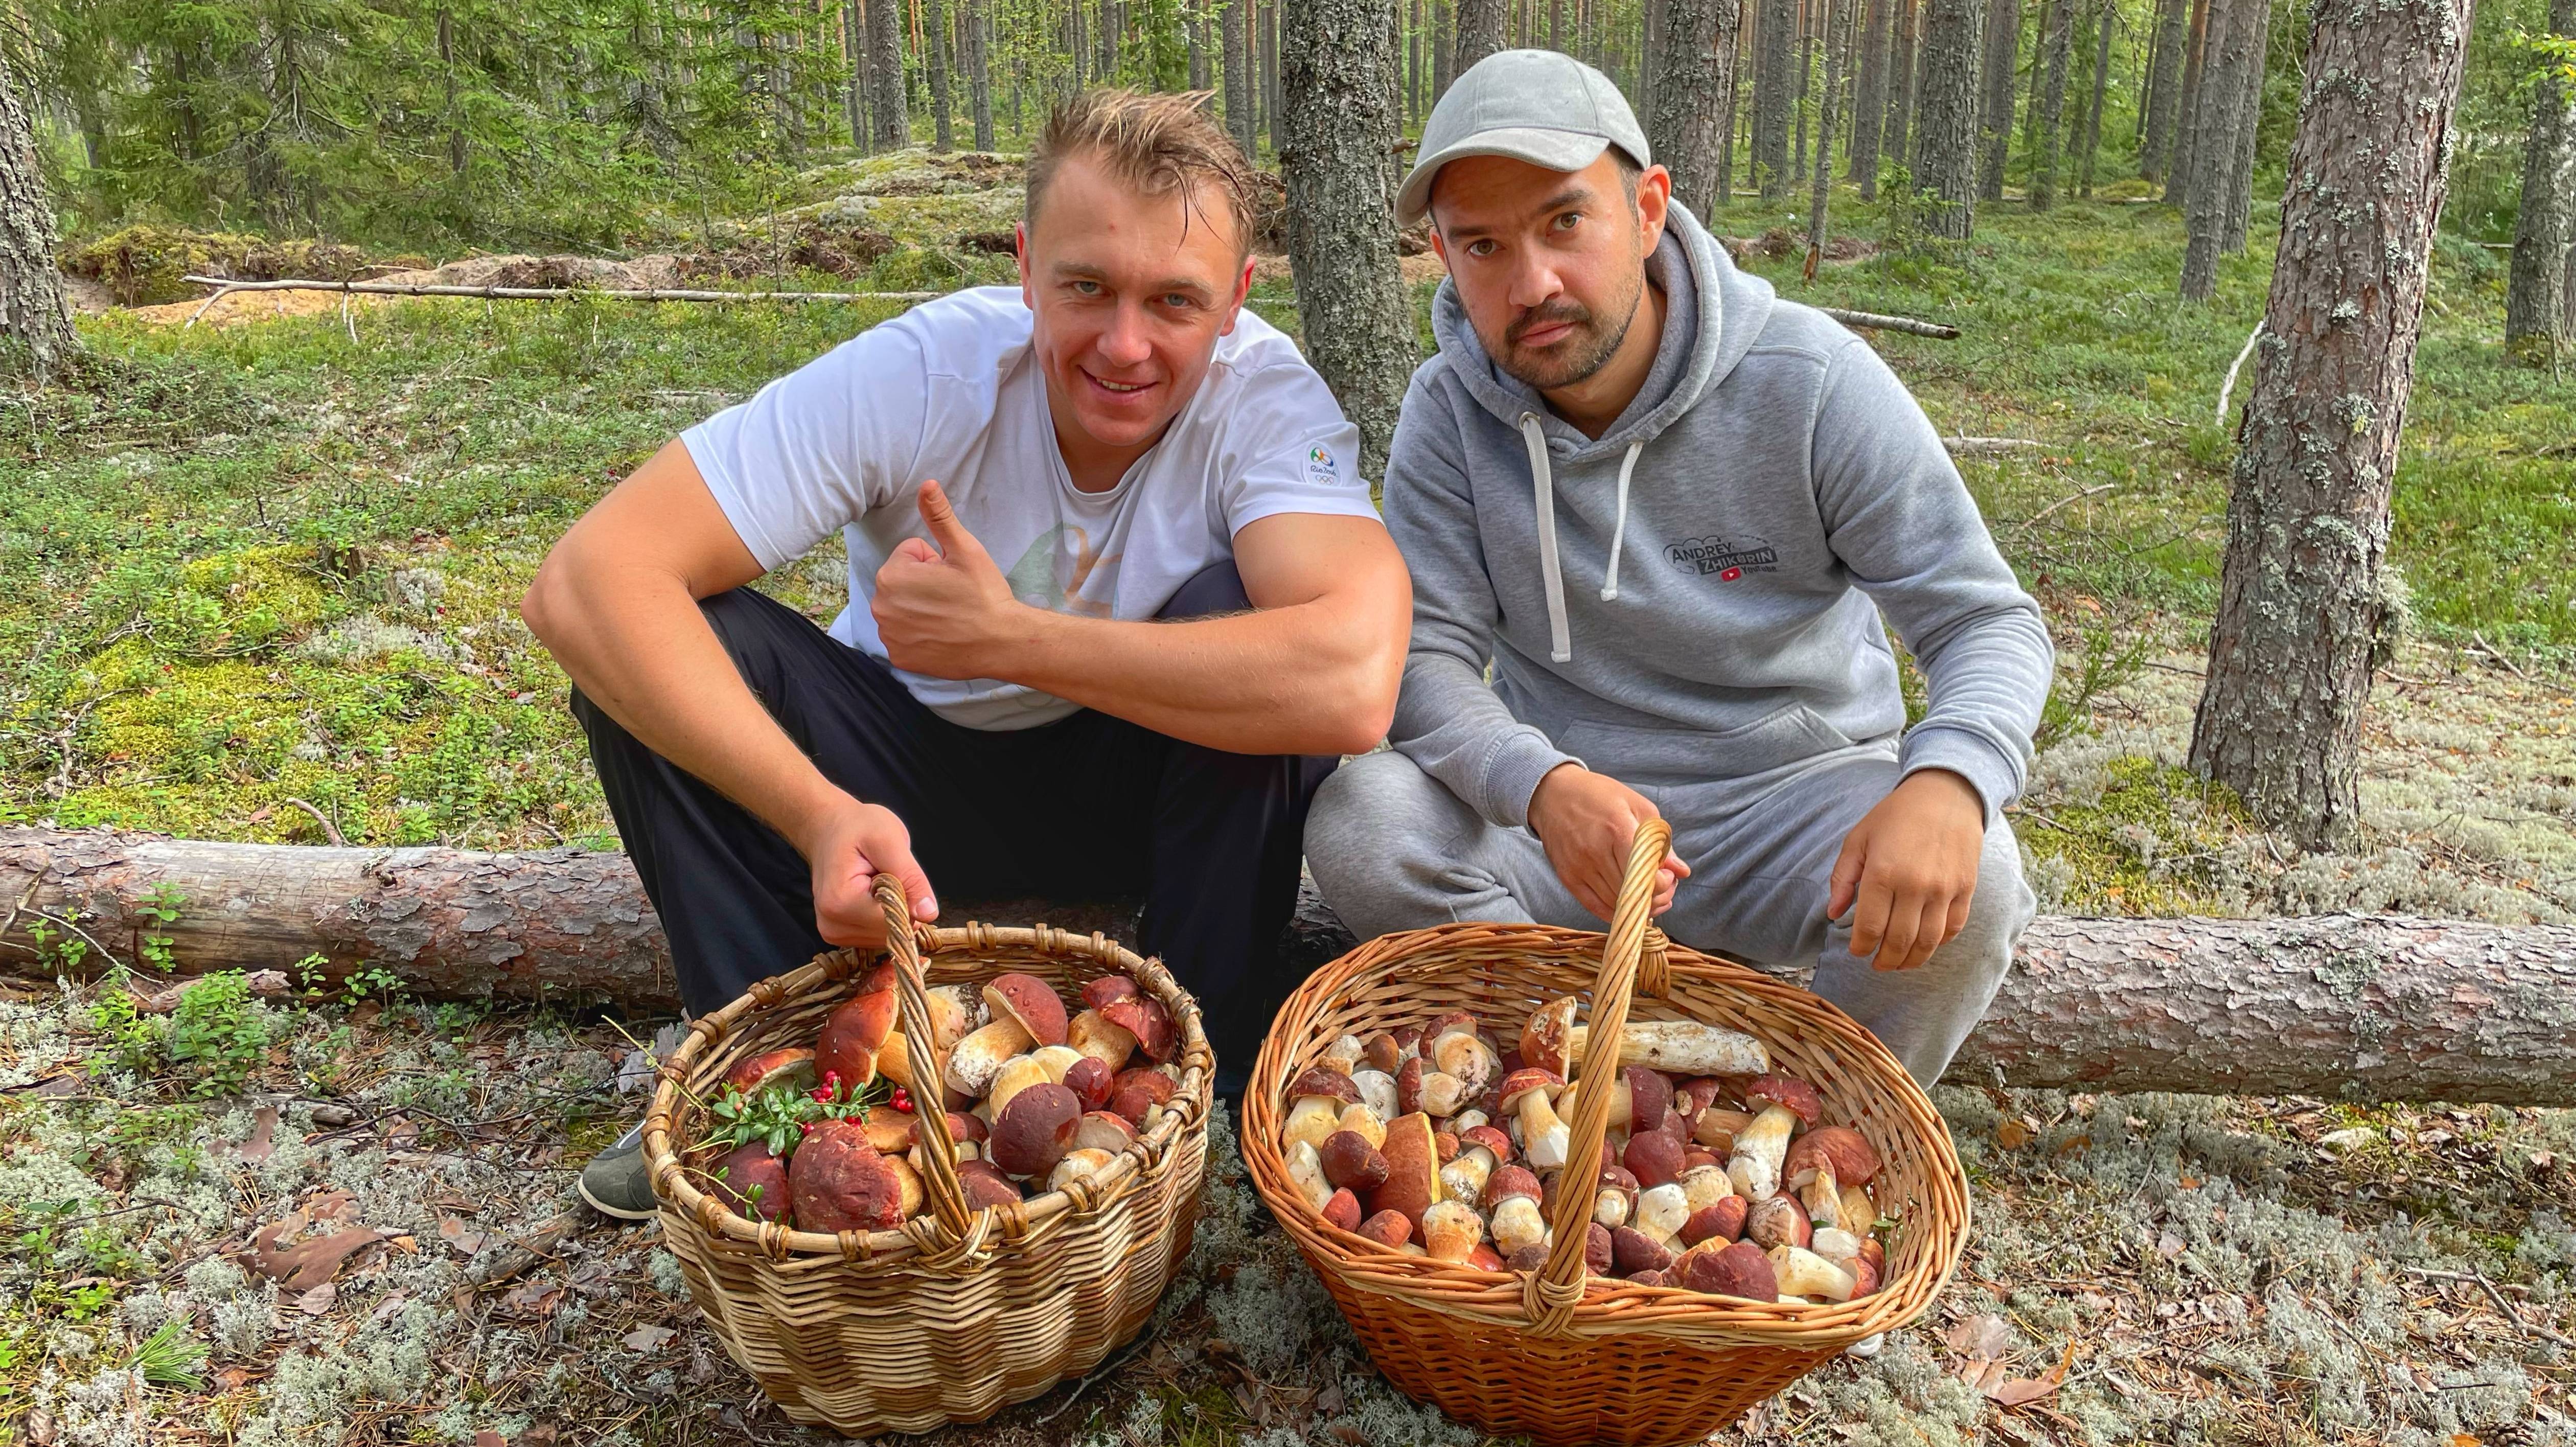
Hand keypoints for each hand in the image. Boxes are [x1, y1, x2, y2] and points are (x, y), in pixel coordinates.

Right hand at [795, 793, 938, 948]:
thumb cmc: (857, 827)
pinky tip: (870, 894)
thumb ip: (911, 879)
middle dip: (899, 904)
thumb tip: (928, 913)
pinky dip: (881, 916)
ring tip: (874, 881)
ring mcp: (833, 933)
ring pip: (886, 936)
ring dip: (890, 910)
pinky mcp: (837, 934)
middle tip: (882, 873)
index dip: (906, 898)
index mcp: (840, 902)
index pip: (894, 922)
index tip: (892, 871)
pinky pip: (876, 935)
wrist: (829, 828)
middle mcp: (831, 925)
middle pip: (890, 932)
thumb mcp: (890, 841)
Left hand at [871, 480, 1028, 679]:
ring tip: (949, 616)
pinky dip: (919, 636)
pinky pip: (903, 637)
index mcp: (892, 576)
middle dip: (923, 585)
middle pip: (902, 582)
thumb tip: (926, 484)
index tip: (952, 577)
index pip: (908, 555)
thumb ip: (939, 516)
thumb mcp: (964, 549)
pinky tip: (942, 636)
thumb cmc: (984, 594)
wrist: (1001, 642)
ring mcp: (889, 636)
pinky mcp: (899, 657)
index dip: (934, 562)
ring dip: (919, 610)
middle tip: (952, 596)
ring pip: (902, 609)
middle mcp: (881, 607)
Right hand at [1526, 763, 1689, 923]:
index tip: (1669, 875)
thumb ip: (1661, 841)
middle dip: (1657, 896)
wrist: (1553, 793)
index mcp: (1617, 828)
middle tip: (1664, 886)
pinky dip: (1616, 911)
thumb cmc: (1599, 795)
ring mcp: (1579, 867)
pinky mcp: (1567, 878)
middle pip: (1633, 893)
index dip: (1664, 884)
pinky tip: (1628, 902)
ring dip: (1638, 905)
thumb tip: (1681, 871)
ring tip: (1648, 892)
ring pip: (1616, 904)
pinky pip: (1595, 908)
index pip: (1646, 875)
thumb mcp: (1638, 806)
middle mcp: (1595, 851)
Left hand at [1826, 769, 1985, 970]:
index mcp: (1883, 873)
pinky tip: (1924, 944)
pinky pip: (1952, 928)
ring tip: (1898, 963)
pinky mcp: (1965, 889)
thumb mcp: (1858, 839)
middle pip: (1899, 941)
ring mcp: (1943, 889)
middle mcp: (1915, 885)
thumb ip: (1842, 878)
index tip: (1857, 951)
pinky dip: (1937, 943)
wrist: (1945, 795)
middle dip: (1884, 961)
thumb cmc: (1895, 816)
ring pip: (1927, 942)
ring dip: (1911, 960)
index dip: (1861, 947)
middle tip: (1877, 964)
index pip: (1870, 928)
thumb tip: (1833, 914)